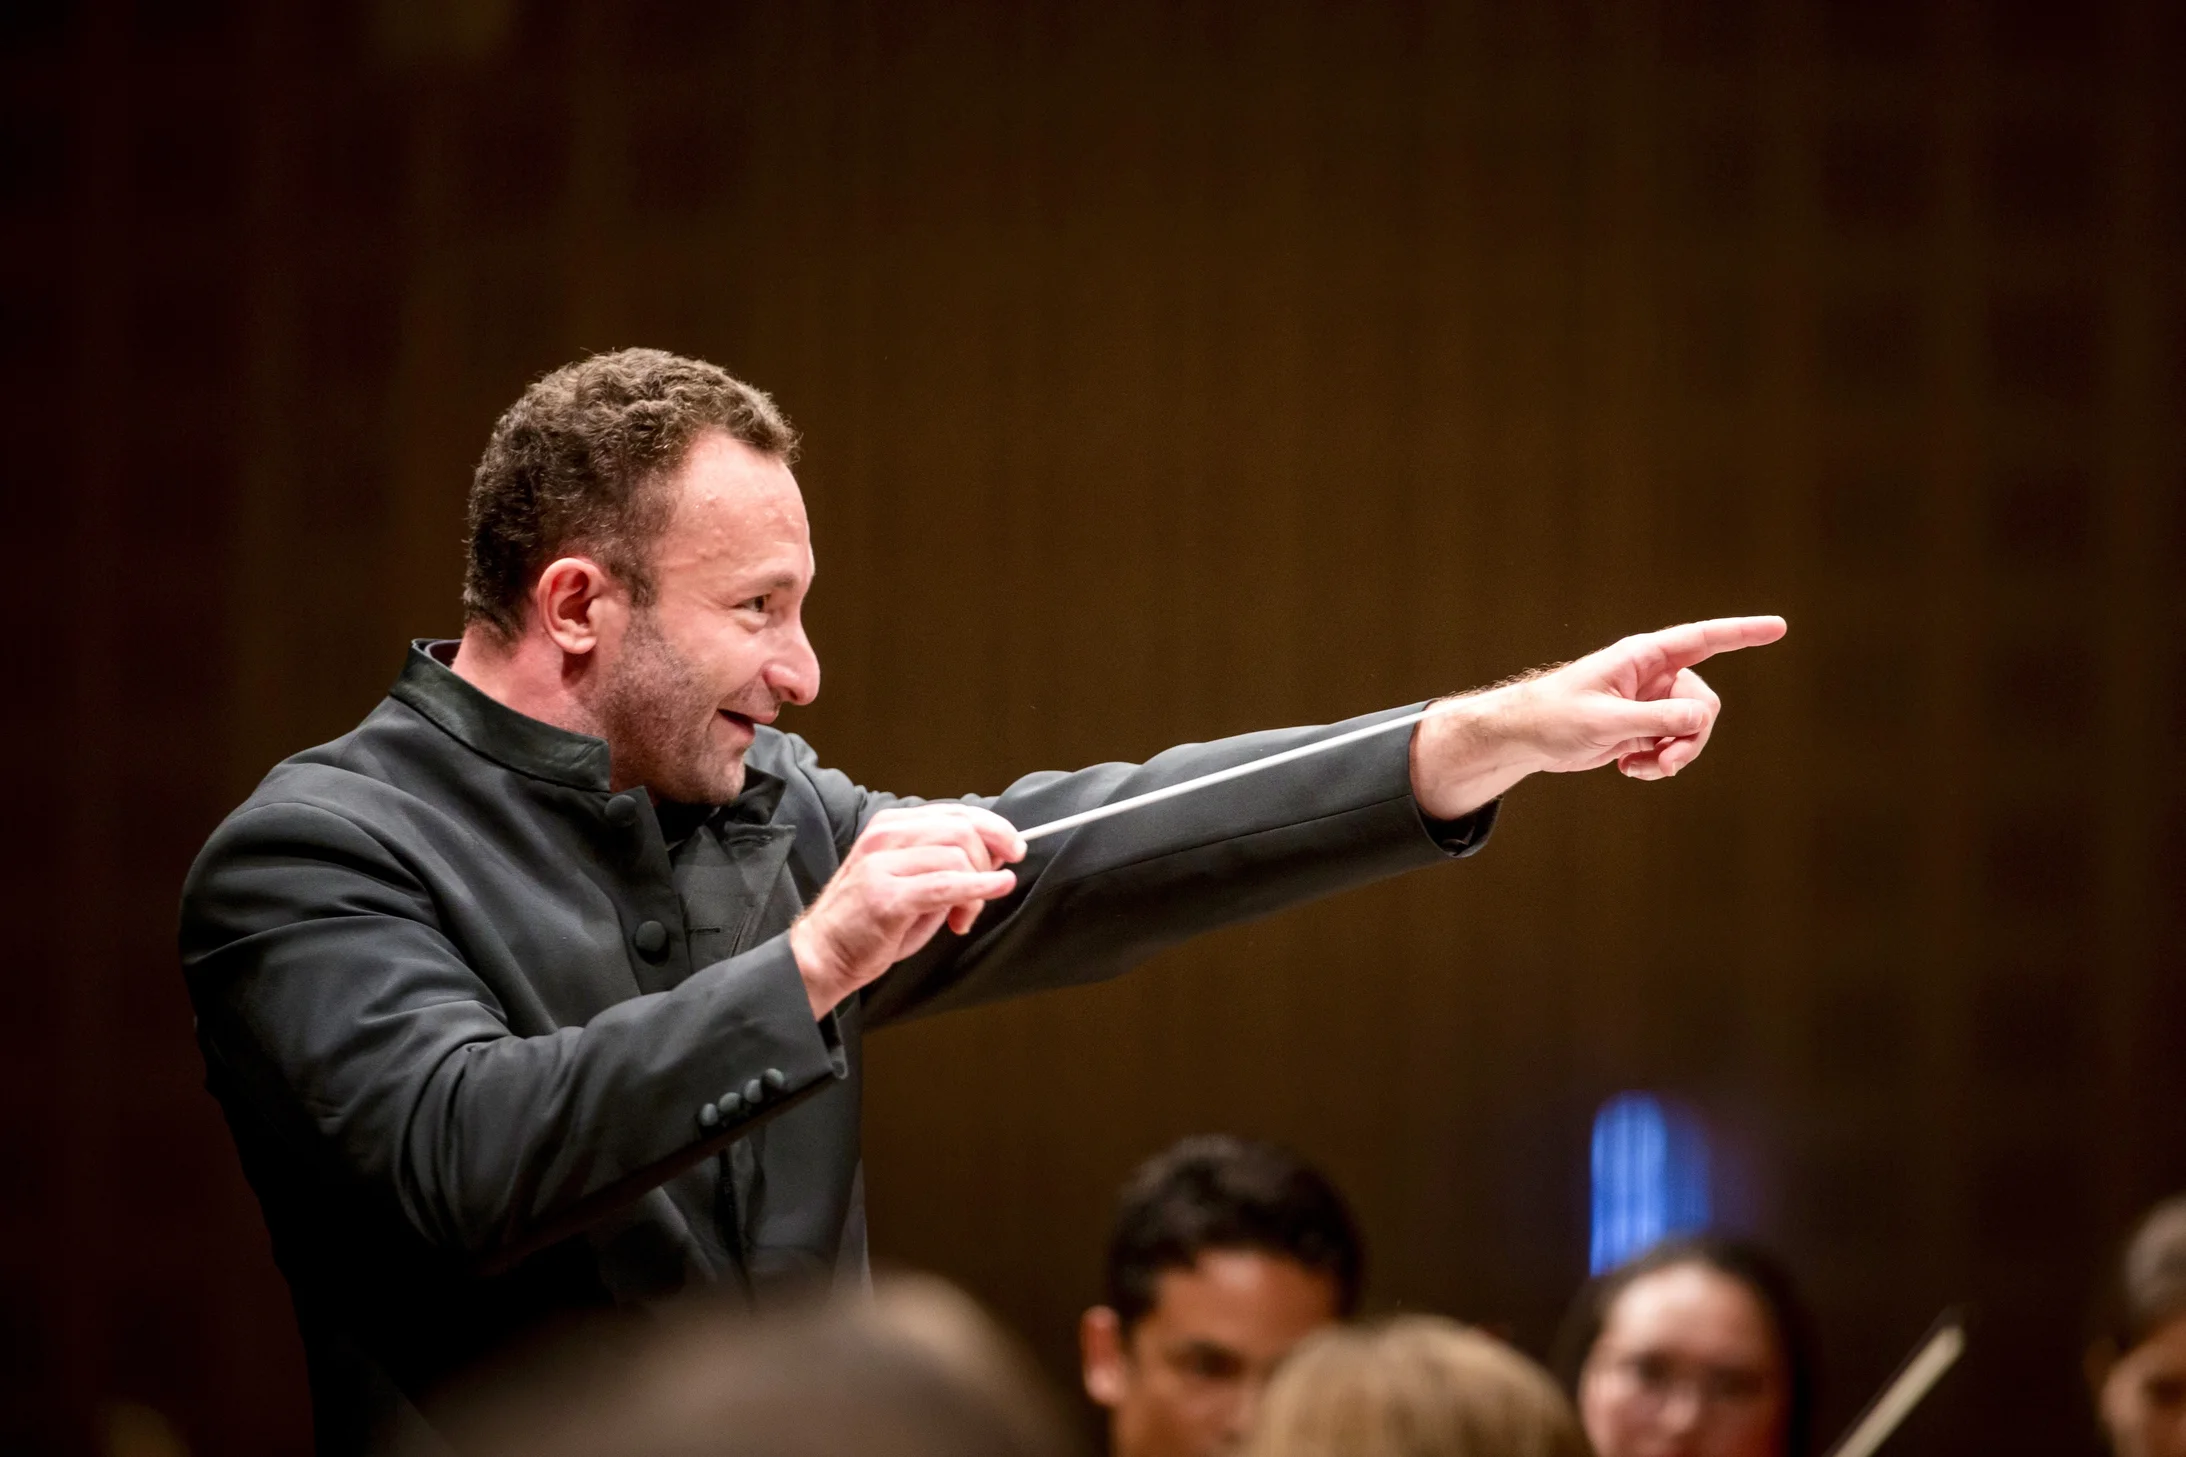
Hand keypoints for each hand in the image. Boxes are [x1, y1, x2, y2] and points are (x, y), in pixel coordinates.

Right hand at [789, 804, 1025, 1017]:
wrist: (823, 954)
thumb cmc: (868, 920)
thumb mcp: (909, 879)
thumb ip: (946, 863)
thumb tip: (996, 855)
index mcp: (890, 825)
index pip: (956, 812)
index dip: (994, 828)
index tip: (1014, 848)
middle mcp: (885, 837)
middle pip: (962, 829)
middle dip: (990, 858)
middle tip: (992, 888)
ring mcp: (883, 864)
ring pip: (957, 857)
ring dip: (977, 888)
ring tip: (964, 916)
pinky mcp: (887, 896)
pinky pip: (947, 885)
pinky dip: (979, 888)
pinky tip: (995, 889)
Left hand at [1409, 615, 1787, 818]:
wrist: (1525, 738)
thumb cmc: (1556, 716)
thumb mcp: (1606, 719)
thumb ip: (1656, 717)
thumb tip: (1703, 716)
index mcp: (1644, 657)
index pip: (1703, 639)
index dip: (1743, 633)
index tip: (1779, 627)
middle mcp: (1652, 675)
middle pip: (1703, 702)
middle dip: (1691, 735)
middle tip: (1665, 761)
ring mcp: (1649, 702)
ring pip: (1691, 728)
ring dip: (1675, 754)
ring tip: (1643, 769)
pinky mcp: (1642, 727)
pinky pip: (1672, 745)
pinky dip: (1658, 762)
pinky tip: (1628, 770)